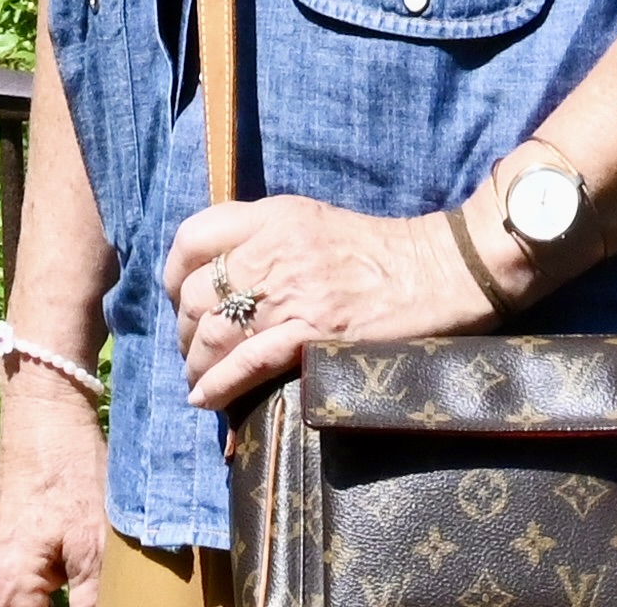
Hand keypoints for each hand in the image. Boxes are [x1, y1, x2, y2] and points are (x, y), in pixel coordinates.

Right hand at [0, 380, 104, 606]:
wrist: (44, 414)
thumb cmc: (71, 473)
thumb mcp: (95, 545)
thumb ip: (92, 601)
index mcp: (6, 588)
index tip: (96, 600)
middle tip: (92, 589)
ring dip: (47, 604)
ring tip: (79, 581)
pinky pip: (11, 590)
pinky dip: (37, 592)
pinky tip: (67, 574)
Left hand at [164, 191, 497, 410]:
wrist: (441, 269)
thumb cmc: (380, 252)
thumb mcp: (314, 223)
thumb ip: (267, 240)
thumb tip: (220, 282)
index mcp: (274, 215)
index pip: (193, 237)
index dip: (174, 275)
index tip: (181, 301)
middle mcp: (275, 249)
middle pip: (197, 294)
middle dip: (185, 331)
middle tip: (194, 352)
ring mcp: (294, 293)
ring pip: (215, 333)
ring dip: (197, 365)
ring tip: (199, 383)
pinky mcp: (315, 334)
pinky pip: (247, 364)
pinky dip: (218, 386)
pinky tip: (207, 400)